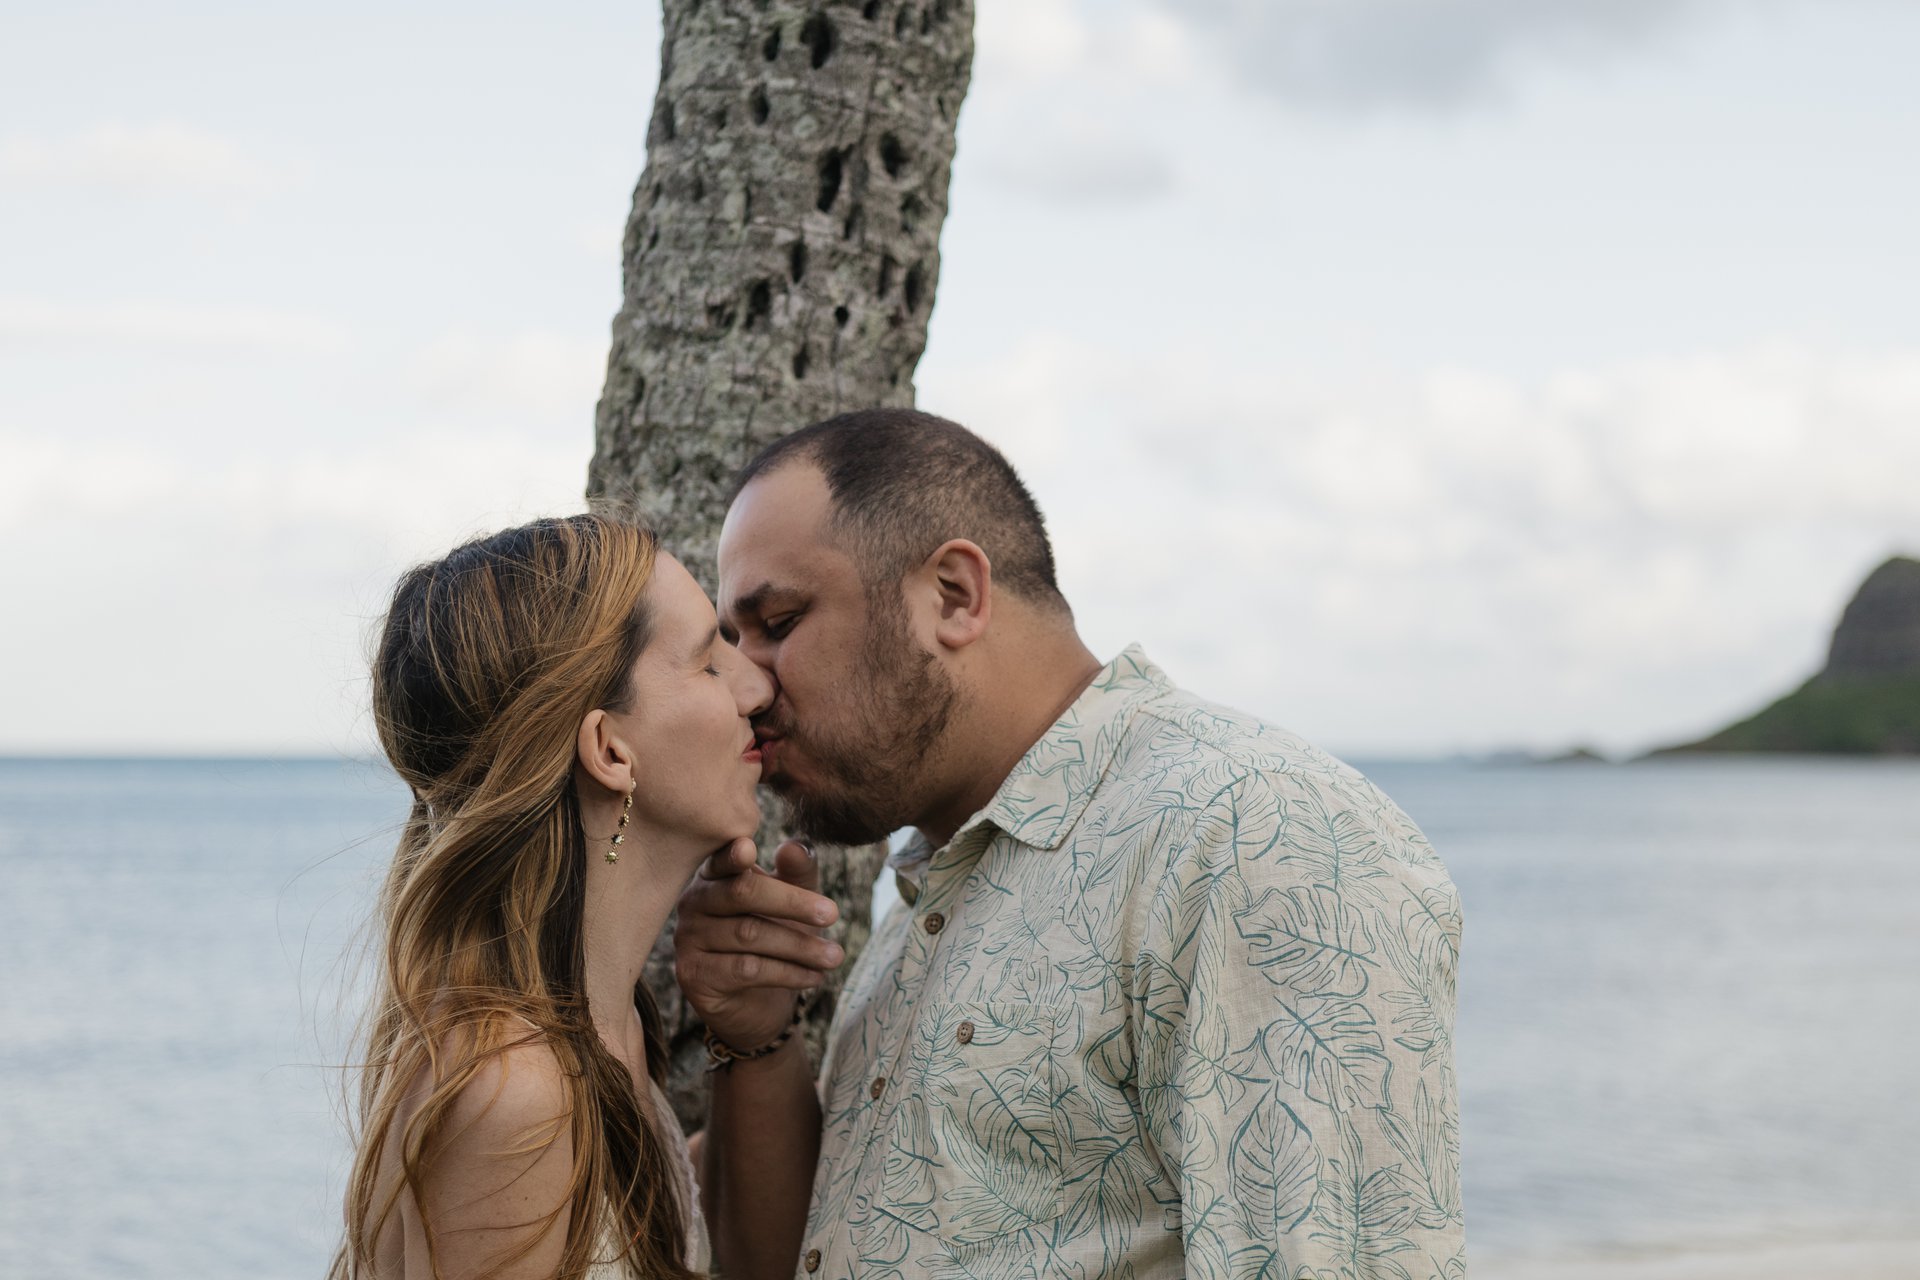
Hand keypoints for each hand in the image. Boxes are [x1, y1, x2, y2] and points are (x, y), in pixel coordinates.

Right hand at [674, 836, 844, 1051]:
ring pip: (749, 934)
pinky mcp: (693, 975)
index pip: (723, 860)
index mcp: (714, 875)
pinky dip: (787, 973)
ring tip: (834, 956)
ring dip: (799, 946)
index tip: (750, 849)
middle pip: (741, 893)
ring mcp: (688, 939)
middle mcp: (694, 902)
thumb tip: (795, 847)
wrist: (758, 1003)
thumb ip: (797, 871)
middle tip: (832, 914)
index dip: (732, 855)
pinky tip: (814, 977)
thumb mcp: (796, 899)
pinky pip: (746, 969)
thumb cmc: (777, 937)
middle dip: (792, 903)